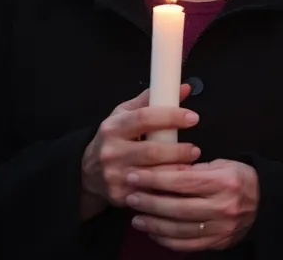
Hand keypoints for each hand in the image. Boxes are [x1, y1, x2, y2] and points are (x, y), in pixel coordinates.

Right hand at [80, 86, 199, 219]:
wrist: (87, 173)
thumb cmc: (114, 138)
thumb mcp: (125, 115)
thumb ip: (152, 100)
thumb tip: (185, 88)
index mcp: (113, 128)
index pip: (144, 118)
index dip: (171, 116)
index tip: (193, 118)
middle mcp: (111, 152)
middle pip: (152, 151)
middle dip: (178, 150)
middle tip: (195, 149)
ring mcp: (114, 176)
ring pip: (153, 174)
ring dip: (177, 170)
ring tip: (191, 164)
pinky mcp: (120, 195)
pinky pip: (150, 192)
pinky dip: (167, 187)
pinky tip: (178, 182)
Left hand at [125, 158, 258, 250]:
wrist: (265, 203)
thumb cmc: (240, 179)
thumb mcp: (223, 165)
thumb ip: (195, 169)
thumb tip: (165, 172)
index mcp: (225, 182)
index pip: (183, 182)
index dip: (155, 179)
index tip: (136, 176)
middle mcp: (223, 206)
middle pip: (177, 207)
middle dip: (149, 202)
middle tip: (131, 196)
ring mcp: (220, 228)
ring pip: (178, 229)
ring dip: (153, 224)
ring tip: (136, 216)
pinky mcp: (217, 243)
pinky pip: (185, 245)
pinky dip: (165, 240)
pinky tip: (153, 232)